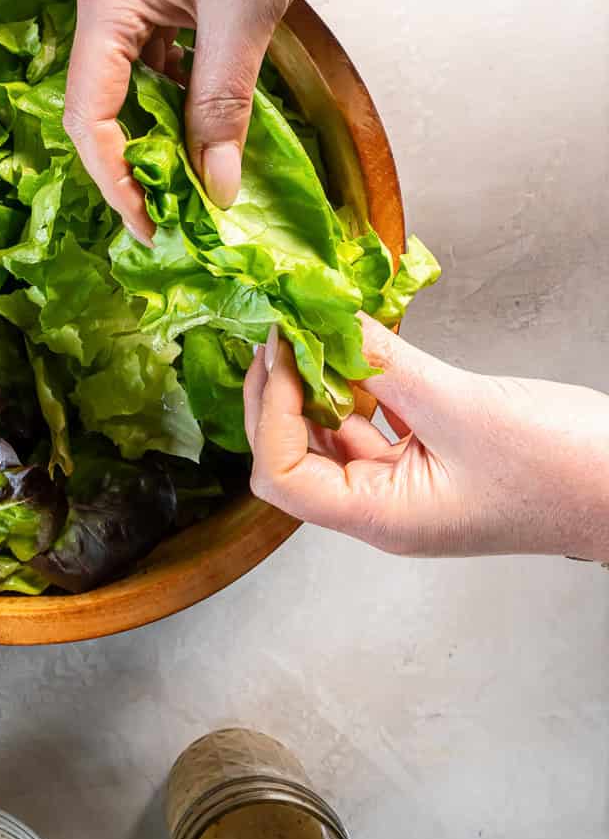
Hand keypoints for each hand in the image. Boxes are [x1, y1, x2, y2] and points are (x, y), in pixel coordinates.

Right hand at [63, 0, 364, 238]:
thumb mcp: (248, 11)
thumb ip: (222, 104)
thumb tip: (213, 188)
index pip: (88, 112)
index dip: (115, 179)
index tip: (152, 228)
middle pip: (98, 102)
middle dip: (133, 163)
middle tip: (175, 215)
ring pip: (128, 83)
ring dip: (158, 133)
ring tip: (193, 182)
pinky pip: (154, 58)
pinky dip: (176, 97)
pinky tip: (206, 123)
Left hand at [246, 316, 608, 560]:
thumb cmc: (567, 470)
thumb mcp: (461, 406)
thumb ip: (385, 362)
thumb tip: (328, 320)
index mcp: (381, 518)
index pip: (282, 474)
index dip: (272, 412)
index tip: (282, 351)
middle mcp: (381, 509)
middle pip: (294, 455)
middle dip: (280, 395)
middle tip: (284, 332)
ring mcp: (402, 487)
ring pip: (330, 435)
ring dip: (314, 386)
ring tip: (312, 332)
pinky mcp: (425, 461)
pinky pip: (369, 424)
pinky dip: (354, 386)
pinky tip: (354, 349)